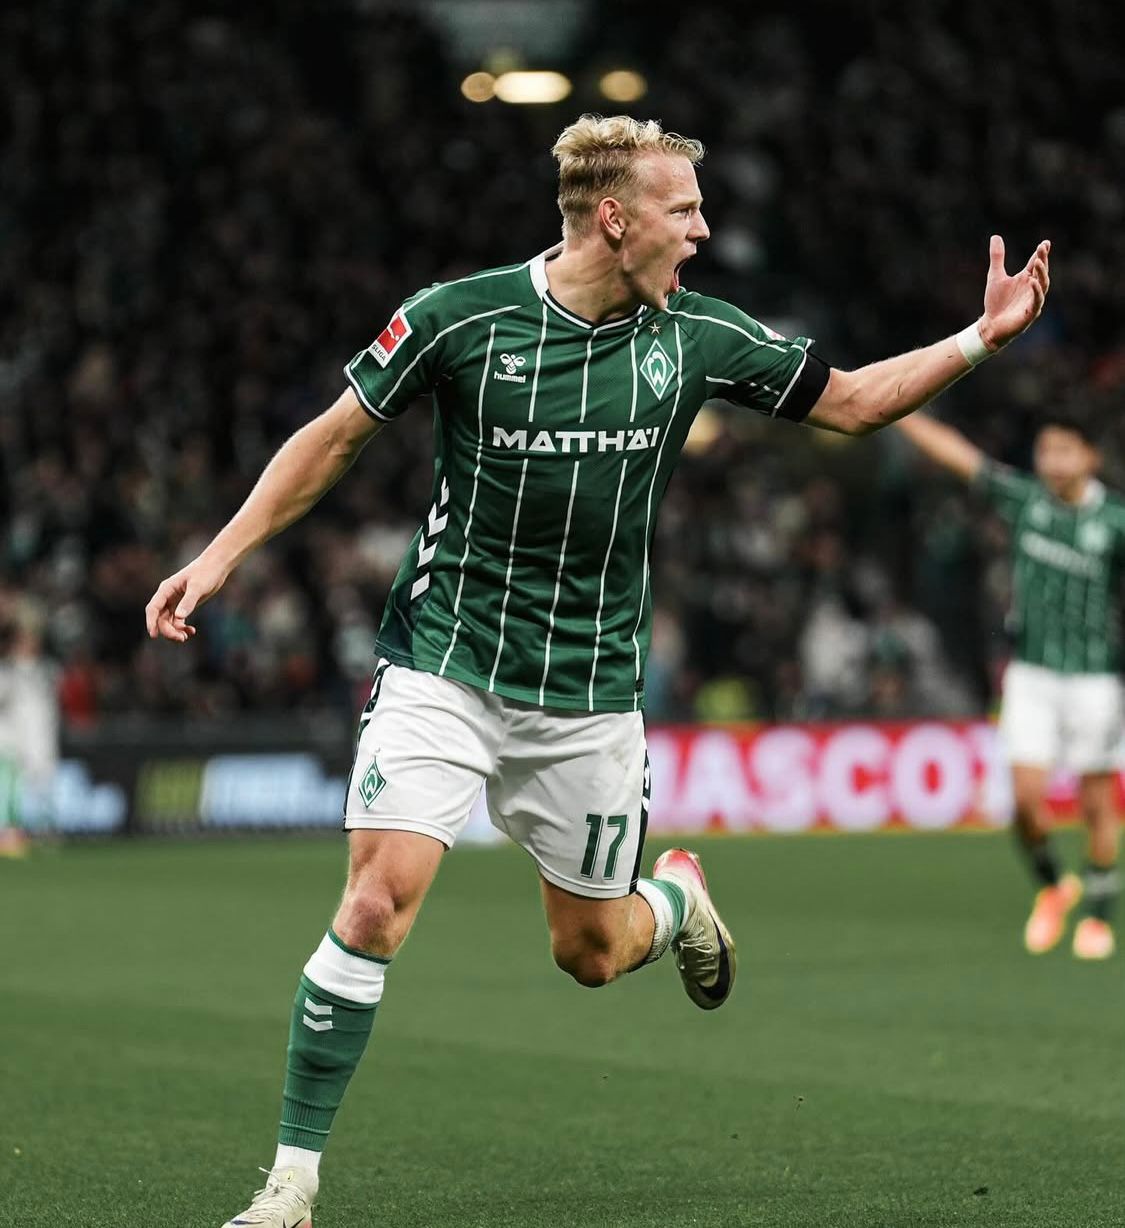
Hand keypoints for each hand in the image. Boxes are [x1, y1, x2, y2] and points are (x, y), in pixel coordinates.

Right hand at [145, 554, 228, 641]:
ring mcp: (175, 601)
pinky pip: (178, 620)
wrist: (216, 566)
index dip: (151, 622)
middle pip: (160, 618)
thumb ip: (188, 601)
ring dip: (175, 631)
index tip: (154, 635)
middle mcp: (167, 596)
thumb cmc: (206, 573)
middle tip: (181, 638)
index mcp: (166, 589)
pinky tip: (192, 631)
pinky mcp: (184, 605)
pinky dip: (182, 627)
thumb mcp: (197, 587)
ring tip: (186, 637)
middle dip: (168, 630)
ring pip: (168, 621)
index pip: (153, 608)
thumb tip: (179, 617)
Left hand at [979, 235, 1049, 350]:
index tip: (1045, 243)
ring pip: (1042, 285)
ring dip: (1041, 273)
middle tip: (1042, 248)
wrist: (990, 325)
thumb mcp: (995, 276)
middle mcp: (1032, 288)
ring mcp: (1032, 300)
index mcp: (1026, 278)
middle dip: (1043, 260)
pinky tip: (1032, 282)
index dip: (1041, 253)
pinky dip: (1036, 292)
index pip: (1036, 263)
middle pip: (1041, 272)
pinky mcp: (1029, 313)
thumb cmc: (995, 302)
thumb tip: (995, 236)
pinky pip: (1036, 301)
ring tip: (1038, 262)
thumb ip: (997, 257)